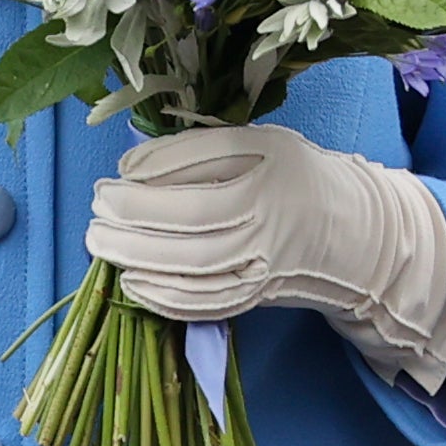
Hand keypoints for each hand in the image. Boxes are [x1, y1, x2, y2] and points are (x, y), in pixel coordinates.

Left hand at [85, 122, 445, 388]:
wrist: (348, 233)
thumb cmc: (289, 179)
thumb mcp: (260, 144)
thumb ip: (202, 149)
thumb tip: (132, 169)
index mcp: (274, 158)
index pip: (208, 158)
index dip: (155, 165)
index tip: (120, 169)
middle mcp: (273, 209)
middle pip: (196, 215)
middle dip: (135, 212)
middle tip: (98, 206)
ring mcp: (267, 256)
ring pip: (197, 263)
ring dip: (138, 254)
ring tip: (99, 241)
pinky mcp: (259, 292)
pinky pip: (207, 301)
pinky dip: (164, 296)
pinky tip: (131, 282)